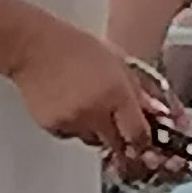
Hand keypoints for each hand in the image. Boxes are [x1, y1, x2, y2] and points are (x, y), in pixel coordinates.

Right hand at [15, 16, 189, 170]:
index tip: (146, 138)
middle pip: (119, 145)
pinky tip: (71, 105)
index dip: (145, 141)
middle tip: (120, 124)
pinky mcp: (54, 127)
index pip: (140, 135)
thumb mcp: (119, 62)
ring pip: (95, 141)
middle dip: (124, 139)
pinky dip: (76, 126)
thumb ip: (140, 90)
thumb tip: (158, 113)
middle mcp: (96, 113)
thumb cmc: (76, 47)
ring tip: (89, 103)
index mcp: (117, 94)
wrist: (33, 47)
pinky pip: (73, 135)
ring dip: (99, 131)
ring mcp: (74, 122)